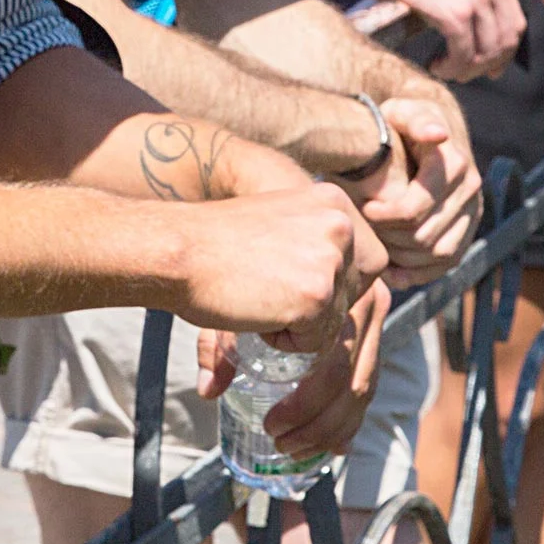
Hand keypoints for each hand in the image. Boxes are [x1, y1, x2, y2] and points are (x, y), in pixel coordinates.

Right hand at [160, 180, 387, 343]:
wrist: (178, 249)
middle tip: (273, 293)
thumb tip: (359, 282)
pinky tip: (256, 312)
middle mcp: (341, 225)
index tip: (295, 282)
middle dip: (320, 306)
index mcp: (334, 202)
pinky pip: (316, 341)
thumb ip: (319, 248)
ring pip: (336, 319)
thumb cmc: (216, 242)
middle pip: (356, 293)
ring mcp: (331, 260)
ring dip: (301, 323)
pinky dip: (285, 340)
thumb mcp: (282, 227)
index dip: (334, 283)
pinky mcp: (316, 295)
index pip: (365, 262)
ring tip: (260, 298)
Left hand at [196, 274, 391, 458]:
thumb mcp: (226, 305)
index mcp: (343, 282)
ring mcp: (374, 309)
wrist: (238, 232)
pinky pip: (367, 375)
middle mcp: (370, 293)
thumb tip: (209, 388)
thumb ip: (219, 346)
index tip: (270, 424)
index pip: (334, 360)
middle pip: (351, 375)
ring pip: (363, 382)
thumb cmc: (232, 262)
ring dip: (331, 424)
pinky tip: (333, 443)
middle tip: (278, 439)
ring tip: (292, 446)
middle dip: (316, 420)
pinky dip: (349, 414)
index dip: (304, 403)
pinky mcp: (370, 325)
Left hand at [345, 96, 481, 284]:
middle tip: (366, 230)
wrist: (425, 130)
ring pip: (439, 254)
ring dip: (404, 258)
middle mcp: (470, 190)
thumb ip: (414, 120)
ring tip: (377, 247)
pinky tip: (392, 272)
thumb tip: (438, 135)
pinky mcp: (468, 230)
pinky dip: (420, 274)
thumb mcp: (402, 112)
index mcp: (454, 163)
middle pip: (425, 235)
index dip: (385, 216)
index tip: (365, 209)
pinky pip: (448, 264)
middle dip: (390, 238)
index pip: (415, 208)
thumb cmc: (402, 122)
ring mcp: (473, 212)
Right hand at [359, 0, 524, 79]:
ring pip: (487, 51)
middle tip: (467, 74)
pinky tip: (436, 65)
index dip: (505, 50)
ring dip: (468, 69)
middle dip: (488, 64)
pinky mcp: (455, 13)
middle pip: (506, 39)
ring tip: (448, 70)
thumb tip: (474, 30)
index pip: (515, 21)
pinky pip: (464, 54)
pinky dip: (452, 67)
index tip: (491, 65)